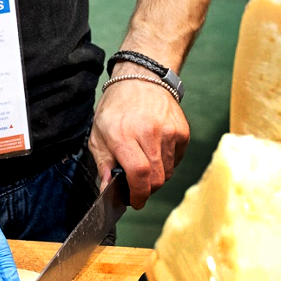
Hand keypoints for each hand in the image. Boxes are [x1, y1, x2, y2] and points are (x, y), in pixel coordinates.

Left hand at [89, 79, 189, 208]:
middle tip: (138, 188)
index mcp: (124, 134)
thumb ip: (103, 164)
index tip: (134, 201)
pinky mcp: (182, 131)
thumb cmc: (116, 108)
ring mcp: (169, 131)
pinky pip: (176, 160)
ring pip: (168, 172)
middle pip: (156, 178)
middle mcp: (149, 133)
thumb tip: (107, 190)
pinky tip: (156, 151)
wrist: (141, 78)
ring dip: (157, 177)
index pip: (139, 173)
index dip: (138, 194)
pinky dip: (167, 163)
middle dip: (147, 190)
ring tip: (145, 164)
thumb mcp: (98, 134)